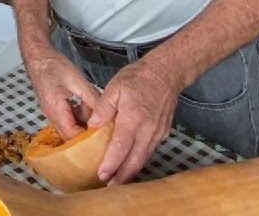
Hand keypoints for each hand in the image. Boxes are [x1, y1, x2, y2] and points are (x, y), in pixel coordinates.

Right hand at [25, 47, 100, 140]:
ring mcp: (52, 113)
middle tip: (104, 127)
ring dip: (84, 122)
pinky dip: (79, 116)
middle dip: (87, 133)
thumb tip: (105, 114)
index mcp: (56, 110)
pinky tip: (85, 104)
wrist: (38, 57)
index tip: (103, 137)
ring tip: (95, 110)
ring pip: (70, 127)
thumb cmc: (54, 66)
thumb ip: (91, 98)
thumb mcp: (77, 80)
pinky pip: (68, 119)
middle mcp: (52, 116)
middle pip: (70, 135)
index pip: (72, 134)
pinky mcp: (54, 109)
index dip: (87, 139)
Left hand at [86, 59, 180, 184]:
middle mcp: (148, 129)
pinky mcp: (163, 134)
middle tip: (107, 185)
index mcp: (134, 117)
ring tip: (116, 180)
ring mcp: (158, 133)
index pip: (121, 146)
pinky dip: (138, 161)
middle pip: (135, 160)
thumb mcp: (115, 86)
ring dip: (130, 172)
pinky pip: (149, 152)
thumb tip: (92, 126)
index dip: (112, 163)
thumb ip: (103, 107)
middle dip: (121, 176)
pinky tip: (129, 164)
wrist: (166, 73)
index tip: (102, 174)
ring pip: (143, 159)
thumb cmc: (138, 78)